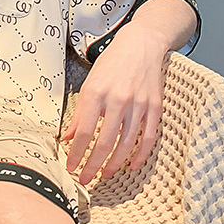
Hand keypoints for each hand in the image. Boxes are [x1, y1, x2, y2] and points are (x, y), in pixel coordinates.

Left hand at [62, 21, 170, 183]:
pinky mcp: (155, 108)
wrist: (141, 45)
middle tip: (85, 179)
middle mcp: (118, 100)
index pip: (85, 131)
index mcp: (97, 93)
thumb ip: (80, 112)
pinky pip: (149, 137)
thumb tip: (68, 137)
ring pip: (126, 144)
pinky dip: (140, 155)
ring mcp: (139, 105)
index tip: (70, 166)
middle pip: (104, 142)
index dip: (76, 153)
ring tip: (105, 175)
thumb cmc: (112, 63)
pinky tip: (131, 166)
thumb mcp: (89, 83)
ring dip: (114, 164)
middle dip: (93, 165)